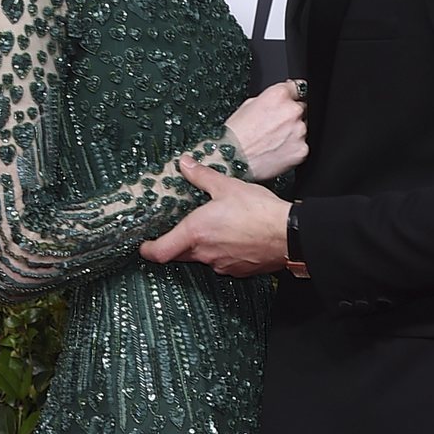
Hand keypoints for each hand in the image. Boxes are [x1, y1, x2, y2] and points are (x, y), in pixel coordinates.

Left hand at [140, 156, 288, 275]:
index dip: (148, 250)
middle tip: (177, 231)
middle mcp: (205, 253)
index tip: (144, 246)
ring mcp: (222, 264)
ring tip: (213, 228)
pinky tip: (234, 237)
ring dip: (202, 246)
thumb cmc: (258, 211)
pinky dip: (222, 251)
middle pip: (179, 255)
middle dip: (175, 245)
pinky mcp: (238, 270)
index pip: (160, 251)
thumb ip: (202, 176)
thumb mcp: (227, 186)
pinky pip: (222, 262)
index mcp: (196, 232)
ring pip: (202, 258)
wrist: (289, 234)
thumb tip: (185, 163)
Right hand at [225, 79, 307, 181]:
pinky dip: (293, 148)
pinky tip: (276, 151)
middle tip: (275, 126)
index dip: (293, 94)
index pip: (298, 88)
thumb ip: (270, 98)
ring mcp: (299, 131)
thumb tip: (281, 99)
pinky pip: (302, 146)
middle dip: (291, 115)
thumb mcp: (248, 104)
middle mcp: (292, 111)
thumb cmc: (235, 134)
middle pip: (301, 108)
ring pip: (302, 128)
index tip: (293, 98)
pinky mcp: (301, 149)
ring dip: (293, 132)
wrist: (232, 160)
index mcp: (279, 95)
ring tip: (273, 141)